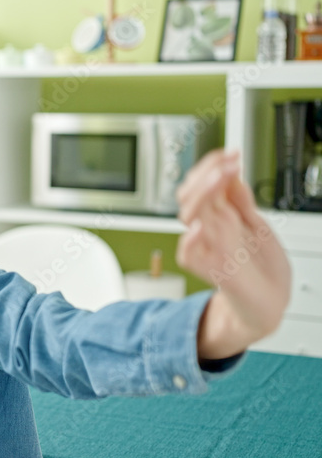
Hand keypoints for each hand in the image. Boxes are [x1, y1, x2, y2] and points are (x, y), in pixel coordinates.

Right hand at [176, 149, 291, 359]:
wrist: (269, 303)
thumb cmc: (263, 268)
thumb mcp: (258, 225)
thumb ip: (242, 201)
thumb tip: (232, 173)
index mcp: (222, 217)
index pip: (205, 184)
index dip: (214, 165)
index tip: (230, 153)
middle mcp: (212, 230)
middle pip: (192, 195)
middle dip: (207, 174)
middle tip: (226, 163)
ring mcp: (209, 248)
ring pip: (188, 216)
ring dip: (201, 194)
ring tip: (219, 179)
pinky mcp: (210, 269)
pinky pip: (188, 255)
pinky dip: (189, 241)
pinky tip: (199, 228)